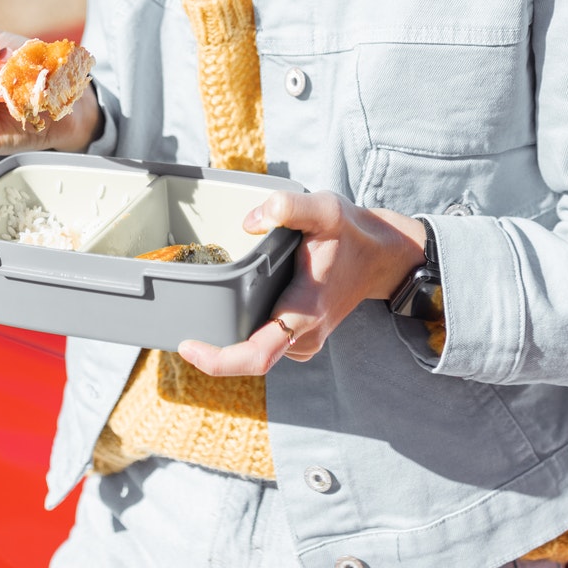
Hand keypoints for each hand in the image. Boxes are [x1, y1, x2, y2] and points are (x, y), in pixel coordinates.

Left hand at [176, 191, 428, 375]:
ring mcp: (304, 339)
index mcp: (303, 310)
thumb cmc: (353, 235)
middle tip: (183, 325)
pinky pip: (266, 344)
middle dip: (214, 347)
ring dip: (229, 339)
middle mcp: (303, 334)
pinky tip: (234, 310)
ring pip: (257, 351)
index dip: (218, 360)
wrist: (384, 256)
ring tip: (203, 314)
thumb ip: (287, 208)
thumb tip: (250, 222)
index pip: (256, 355)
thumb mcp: (324, 209)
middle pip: (249, 356)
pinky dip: (245, 334)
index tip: (189, 347)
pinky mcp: (303, 336)